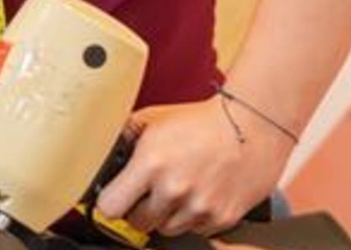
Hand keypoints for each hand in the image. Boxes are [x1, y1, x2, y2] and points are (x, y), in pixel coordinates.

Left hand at [95, 98, 292, 236]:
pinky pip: (196, 231)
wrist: (252, 125)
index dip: (110, 203)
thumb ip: (122, 140)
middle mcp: (175, 189)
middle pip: (138, 223)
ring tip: (177, 189)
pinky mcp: (223, 218)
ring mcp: (200, 206)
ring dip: (166, 215)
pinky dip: (193, 217)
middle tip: (148, 191)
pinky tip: (198, 194)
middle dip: (138, 209)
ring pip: (166, 229)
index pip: (110, 207)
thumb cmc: (201, 121)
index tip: (114, 198)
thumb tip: (97, 156)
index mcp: (151, 164)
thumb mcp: (151, 120)